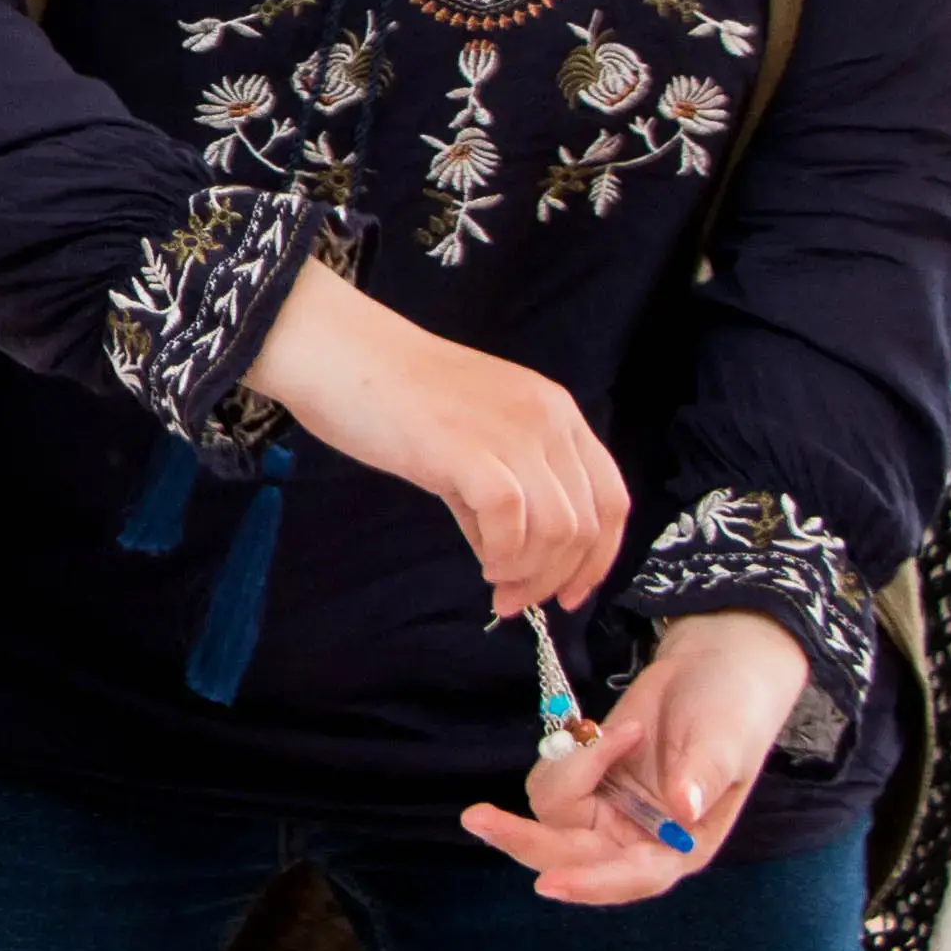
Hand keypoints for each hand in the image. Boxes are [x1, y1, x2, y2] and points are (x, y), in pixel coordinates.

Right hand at [239, 263, 627, 616]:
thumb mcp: (470, 438)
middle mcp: (548, 419)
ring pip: (559, 530)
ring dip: (530, 573)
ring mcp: (511, 432)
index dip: (599, 558)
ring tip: (494, 582)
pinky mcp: (468, 450)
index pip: (612, 499)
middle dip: (556, 577)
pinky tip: (481, 563)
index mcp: (557, 412)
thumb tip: (513, 561)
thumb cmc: (393, 394)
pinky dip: (504, 556)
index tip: (567, 594)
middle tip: (513, 599)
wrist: (338, 351)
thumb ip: (501, 491)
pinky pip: (512, 521)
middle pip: (588, 524)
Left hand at [458, 612, 812, 903]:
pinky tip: (610, 729)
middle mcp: (638, 840)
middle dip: (526, 840)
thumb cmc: (734, 711)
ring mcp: (609, 812)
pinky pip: (550, 783)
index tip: (547, 883)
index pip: (630, 879)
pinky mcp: (587, 783)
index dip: (590, 884)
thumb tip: (683, 807)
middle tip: (478, 817)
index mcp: (681, 848)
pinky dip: (568, 755)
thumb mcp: (727, 740)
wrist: (714, 667)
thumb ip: (704, 773)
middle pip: (570, 856)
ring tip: (624, 730)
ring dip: (570, 771)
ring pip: (552, 816)